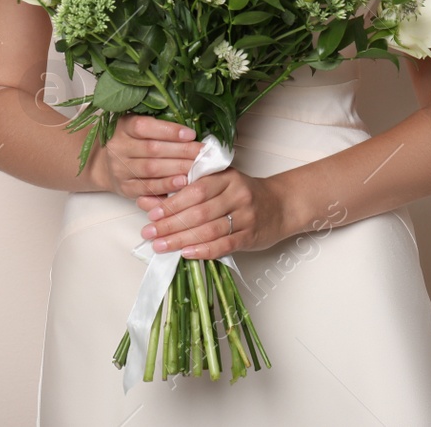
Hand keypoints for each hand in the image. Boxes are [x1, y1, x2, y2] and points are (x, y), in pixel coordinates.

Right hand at [93, 114, 201, 202]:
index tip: (191, 134)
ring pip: (151, 169)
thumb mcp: (138, 126)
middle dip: (181, 151)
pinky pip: (147, 188)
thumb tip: (192, 131)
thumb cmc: (131, 140)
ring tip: (197, 168)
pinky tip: (183, 183)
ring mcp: (119, 168)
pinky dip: (167, 186)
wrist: (104, 163)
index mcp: (123, 126)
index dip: (169, 130)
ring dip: (177, 168)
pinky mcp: (124, 187)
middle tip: (203, 153)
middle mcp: (118, 147)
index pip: (144, 127)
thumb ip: (159, 125)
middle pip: (152, 149)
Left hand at [137, 168, 287, 259]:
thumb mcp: (221, 182)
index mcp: (227, 177)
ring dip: (182, 240)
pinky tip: (187, 254)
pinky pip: (224, 245)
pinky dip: (204, 251)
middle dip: (171, 224)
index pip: (195, 190)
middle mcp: (238, 195)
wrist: (280, 205)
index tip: (152, 213)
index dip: (172, 203)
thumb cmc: (244, 194)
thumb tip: (152, 200)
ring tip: (161, 246)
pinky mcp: (251, 236)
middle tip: (150, 233)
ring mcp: (246, 216)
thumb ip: (191, 188)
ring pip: (209, 230)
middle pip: (199, 212)